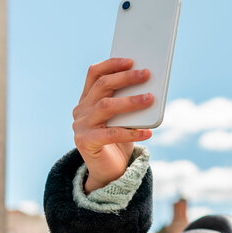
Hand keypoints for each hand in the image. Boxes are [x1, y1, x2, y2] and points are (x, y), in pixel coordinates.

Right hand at [72, 58, 153, 193]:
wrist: (108, 172)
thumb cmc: (119, 141)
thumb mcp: (123, 118)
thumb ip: (128, 103)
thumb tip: (151, 87)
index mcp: (87, 99)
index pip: (94, 74)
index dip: (111, 64)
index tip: (131, 60)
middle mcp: (80, 110)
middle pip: (102, 86)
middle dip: (125, 78)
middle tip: (146, 74)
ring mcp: (80, 126)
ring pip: (106, 106)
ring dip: (130, 101)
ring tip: (150, 99)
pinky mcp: (86, 143)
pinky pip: (111, 134)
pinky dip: (132, 132)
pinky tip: (148, 132)